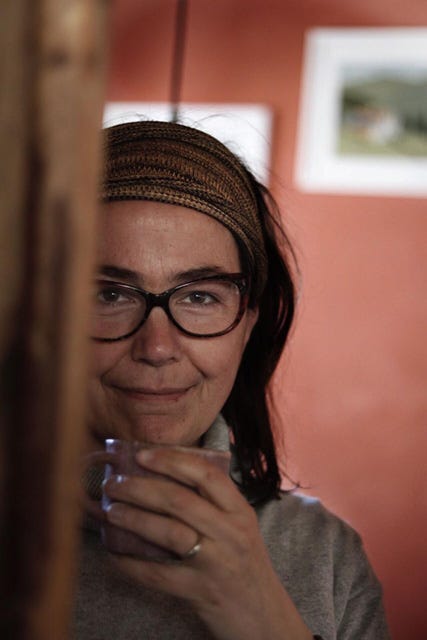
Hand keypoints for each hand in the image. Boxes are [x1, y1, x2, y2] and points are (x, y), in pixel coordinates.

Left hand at [104, 447, 312, 639]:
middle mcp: (231, 532)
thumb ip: (214, 504)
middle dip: (141, 488)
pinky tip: (115, 554)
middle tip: (114, 483)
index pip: (206, 474)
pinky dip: (132, 563)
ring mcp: (217, 563)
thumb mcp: (239, 528)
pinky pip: (159, 575)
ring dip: (134, 518)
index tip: (142, 454)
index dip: (172, 460)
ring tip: (111, 510)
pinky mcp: (201, 592)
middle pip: (180, 500)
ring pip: (169, 532)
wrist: (264, 618)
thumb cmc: (245, 565)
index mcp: (240, 511)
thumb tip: (165, 475)